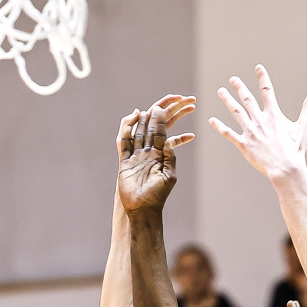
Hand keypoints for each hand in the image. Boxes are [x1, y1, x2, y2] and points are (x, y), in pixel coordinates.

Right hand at [117, 95, 195, 212]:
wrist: (142, 209)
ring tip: (151, 107)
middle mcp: (147, 152)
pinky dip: (127, 127)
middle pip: (152, 126)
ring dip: (145, 117)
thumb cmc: (158, 195)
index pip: (163, 130)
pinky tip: (134, 116)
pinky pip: (124, 141)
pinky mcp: (124, 161)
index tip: (183, 102)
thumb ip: (169, 157)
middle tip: (177, 97)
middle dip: (163, 111)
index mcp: (159, 154)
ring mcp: (135, 155)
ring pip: (138, 130)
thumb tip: (168, 140)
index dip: (171, 116)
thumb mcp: (169, 175)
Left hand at [210, 64, 306, 181]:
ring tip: (220, 91)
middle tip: (233, 79)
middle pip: (247, 99)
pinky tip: (211, 120)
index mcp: (274, 115)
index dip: (263, 78)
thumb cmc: (295, 150)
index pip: (267, 91)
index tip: (258, 68)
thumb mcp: (303, 127)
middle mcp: (260, 120)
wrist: (284, 168)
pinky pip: (229, 134)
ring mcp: (250, 132)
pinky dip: (219, 127)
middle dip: (240, 87)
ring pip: (236, 112)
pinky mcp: (243, 144)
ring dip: (228, 100)